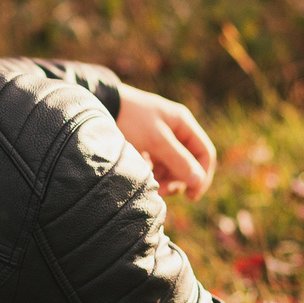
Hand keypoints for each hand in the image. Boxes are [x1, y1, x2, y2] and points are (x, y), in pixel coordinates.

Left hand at [114, 83, 216, 199]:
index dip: (202, 175)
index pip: (205, 153)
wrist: (98, 107)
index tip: (191, 195)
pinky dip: (151, 174)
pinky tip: (140, 175)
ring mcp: (159, 139)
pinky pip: (155, 166)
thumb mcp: (156, 140)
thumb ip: (178, 160)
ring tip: (149, 184)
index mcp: (183, 124)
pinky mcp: (144, 147)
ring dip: (164, 179)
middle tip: (163, 191)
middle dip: (179, 180)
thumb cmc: (130, 119)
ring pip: (171, 167)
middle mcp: (174, 131)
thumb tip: (198, 181)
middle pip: (188, 163)